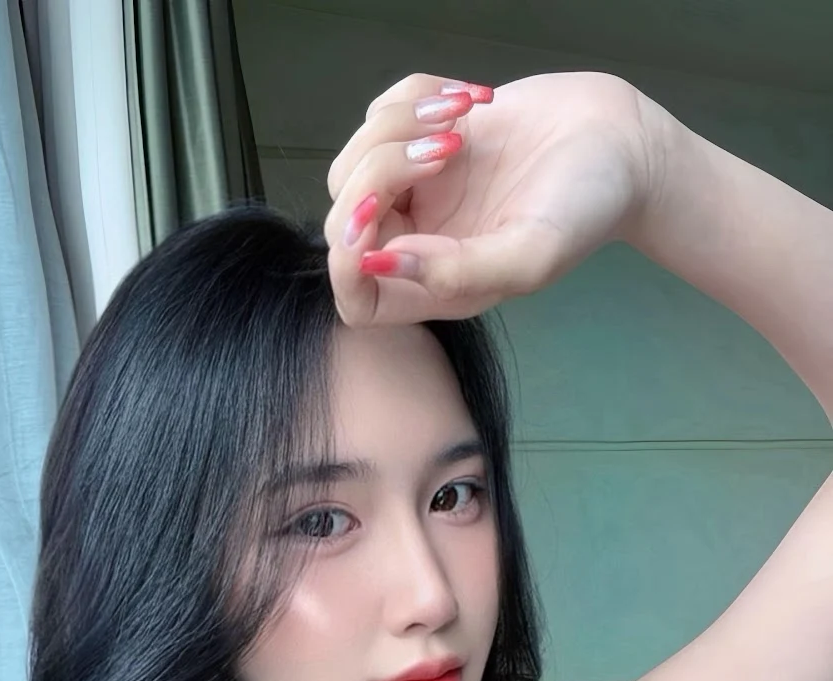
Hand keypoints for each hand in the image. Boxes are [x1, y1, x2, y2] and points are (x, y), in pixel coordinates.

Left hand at [324, 70, 672, 325]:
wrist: (620, 139)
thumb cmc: (587, 208)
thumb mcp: (530, 254)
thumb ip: (457, 273)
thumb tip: (382, 263)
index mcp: (438, 285)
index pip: (357, 299)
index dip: (346, 268)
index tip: (376, 222)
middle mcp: (420, 240)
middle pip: (346, 221)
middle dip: (379, 175)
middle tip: (445, 149)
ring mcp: (420, 187)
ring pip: (356, 160)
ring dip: (399, 127)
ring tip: (462, 123)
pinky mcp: (424, 133)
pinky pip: (382, 110)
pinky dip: (416, 95)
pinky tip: (472, 103)